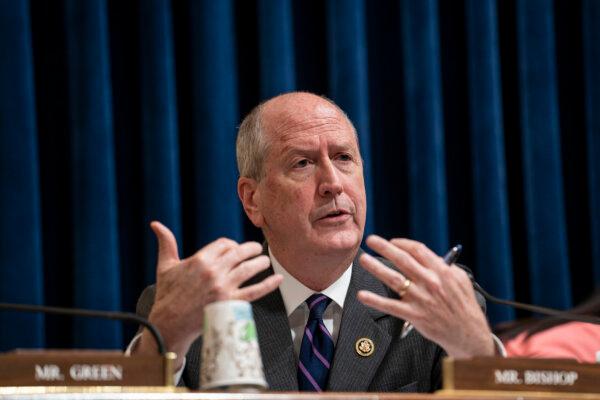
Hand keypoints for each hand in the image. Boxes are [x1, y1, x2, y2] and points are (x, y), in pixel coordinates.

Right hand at [134, 221, 282, 366]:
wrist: (169, 323)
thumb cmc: (167, 295)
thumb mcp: (165, 266)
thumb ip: (166, 243)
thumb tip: (155, 224)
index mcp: (200, 260)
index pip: (225, 244)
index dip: (231, 244)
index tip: (233, 248)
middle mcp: (214, 272)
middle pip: (240, 253)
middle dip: (250, 249)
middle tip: (255, 249)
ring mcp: (223, 288)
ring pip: (249, 269)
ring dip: (260, 263)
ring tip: (264, 261)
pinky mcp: (230, 303)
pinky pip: (255, 291)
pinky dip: (269, 285)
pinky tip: (278, 279)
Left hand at [357, 235, 493, 357]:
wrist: (467, 333)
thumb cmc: (463, 305)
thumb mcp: (460, 280)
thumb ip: (444, 266)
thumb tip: (427, 256)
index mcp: (442, 272)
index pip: (418, 250)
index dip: (402, 244)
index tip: (392, 242)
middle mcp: (430, 283)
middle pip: (403, 260)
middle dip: (385, 247)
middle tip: (371, 240)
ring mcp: (421, 299)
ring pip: (394, 279)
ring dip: (377, 268)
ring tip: (364, 259)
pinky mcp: (414, 315)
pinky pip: (391, 306)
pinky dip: (375, 300)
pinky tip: (362, 295)